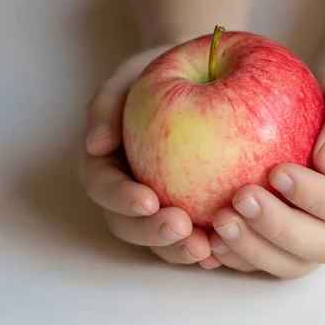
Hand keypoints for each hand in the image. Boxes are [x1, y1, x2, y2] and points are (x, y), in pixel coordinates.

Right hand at [78, 46, 212, 265]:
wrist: (195, 75)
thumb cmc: (156, 74)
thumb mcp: (128, 77)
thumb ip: (106, 106)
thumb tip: (94, 145)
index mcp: (106, 165)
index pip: (104, 186)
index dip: (121, 198)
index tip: (148, 199)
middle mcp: (128, 193)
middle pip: (130, 225)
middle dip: (153, 234)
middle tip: (183, 231)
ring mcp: (160, 207)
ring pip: (163, 240)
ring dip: (181, 250)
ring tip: (207, 250)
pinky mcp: (193, 212)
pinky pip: (198, 234)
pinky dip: (211, 245)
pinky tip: (230, 248)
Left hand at [209, 70, 324, 278]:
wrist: (321, 110)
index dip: (317, 198)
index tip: (277, 173)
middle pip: (324, 247)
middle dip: (280, 229)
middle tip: (241, 200)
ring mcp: (318, 238)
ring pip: (292, 264)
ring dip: (254, 249)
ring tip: (220, 223)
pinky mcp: (286, 244)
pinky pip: (263, 261)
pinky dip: (236, 257)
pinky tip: (209, 240)